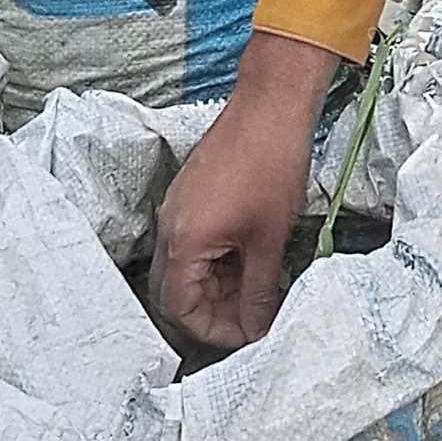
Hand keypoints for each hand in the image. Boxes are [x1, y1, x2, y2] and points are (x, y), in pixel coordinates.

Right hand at [152, 30, 339, 348]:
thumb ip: (259, 291)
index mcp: (183, 241)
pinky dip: (219, 259)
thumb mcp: (268, 239)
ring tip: (260, 289)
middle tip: (255, 318)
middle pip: (180, 291)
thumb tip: (257, 328)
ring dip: (220, 285)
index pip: (181, 309)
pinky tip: (252, 259)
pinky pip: (195, 242)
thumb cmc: (270, 165)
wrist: (269, 105)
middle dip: (216, 310)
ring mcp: (178, 208)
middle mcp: (170, 226)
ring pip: (189, 267)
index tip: (247, 335)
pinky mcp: (192, 194)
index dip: (214, 330)